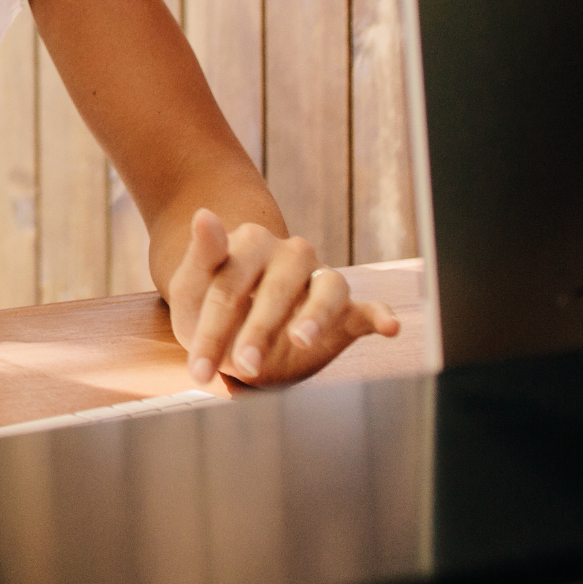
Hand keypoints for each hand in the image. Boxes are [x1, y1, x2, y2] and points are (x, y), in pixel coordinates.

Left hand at [165, 209, 398, 386]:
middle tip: (243, 367)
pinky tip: (391, 327)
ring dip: (315, 316)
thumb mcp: (191, 290)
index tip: (196, 369)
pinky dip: (381, 315)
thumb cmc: (208, 309)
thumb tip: (202, 214)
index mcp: (249, 241)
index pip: (229, 285)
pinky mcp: (346, 309)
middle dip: (256, 333)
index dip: (212, 328)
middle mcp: (291, 253)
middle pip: (275, 292)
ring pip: (326, 291)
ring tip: (302, 339)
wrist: (234, 332)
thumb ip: (201, 255)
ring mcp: (321, 278)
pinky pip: (367, 308)